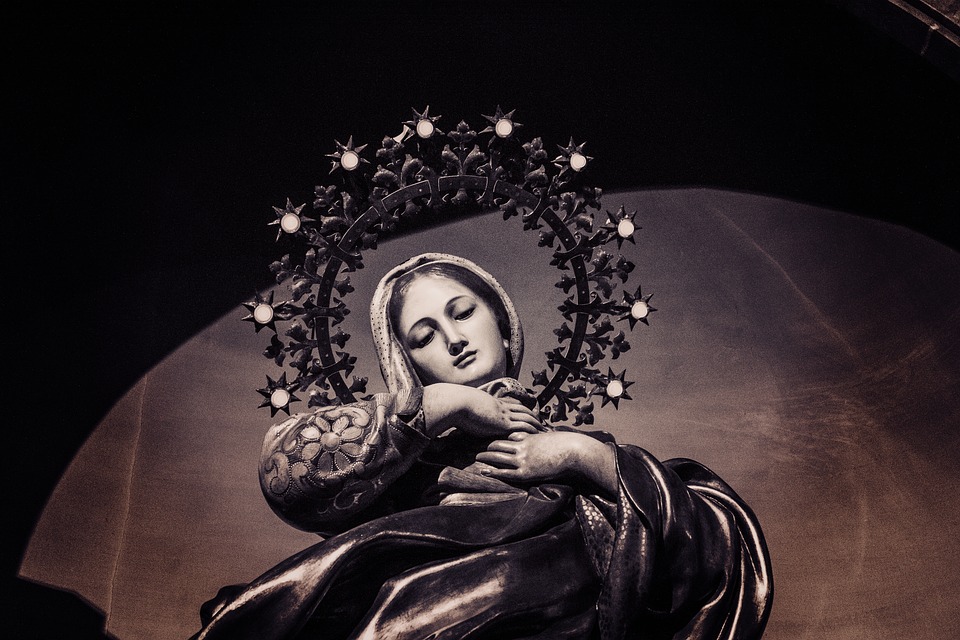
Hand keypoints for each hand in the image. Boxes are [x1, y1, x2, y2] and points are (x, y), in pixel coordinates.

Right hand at [422, 384, 542, 437]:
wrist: (456, 403)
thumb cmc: (454, 407)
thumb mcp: (461, 409)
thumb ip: (463, 413)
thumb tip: (453, 416)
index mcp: (492, 402)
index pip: (511, 405)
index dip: (520, 409)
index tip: (528, 413)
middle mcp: (500, 406)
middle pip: (523, 409)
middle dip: (533, 416)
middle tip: (543, 422)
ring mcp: (504, 414)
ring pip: (527, 416)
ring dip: (537, 423)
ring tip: (545, 429)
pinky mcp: (504, 422)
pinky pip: (523, 425)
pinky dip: (532, 429)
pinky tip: (538, 433)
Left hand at [474, 431, 577, 482]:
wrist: (574, 450)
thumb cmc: (565, 443)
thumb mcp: (547, 437)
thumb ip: (536, 437)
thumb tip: (532, 436)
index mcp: (527, 437)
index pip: (504, 435)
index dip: (493, 435)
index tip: (482, 433)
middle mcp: (522, 446)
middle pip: (497, 444)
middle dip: (483, 444)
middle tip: (470, 443)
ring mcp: (523, 459)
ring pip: (498, 457)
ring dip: (485, 456)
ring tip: (474, 456)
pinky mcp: (527, 472)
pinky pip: (506, 473)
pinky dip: (494, 471)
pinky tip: (484, 471)